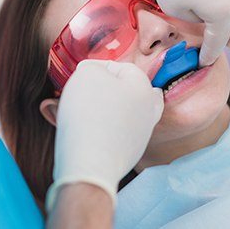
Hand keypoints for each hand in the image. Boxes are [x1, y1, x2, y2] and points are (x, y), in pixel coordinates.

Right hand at [46, 60, 163, 209]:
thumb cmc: (89, 113)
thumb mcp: (87, 75)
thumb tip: (93, 72)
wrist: (90, 163)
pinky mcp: (131, 152)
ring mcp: (142, 133)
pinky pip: (118, 132)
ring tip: (85, 108)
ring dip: (106, 107)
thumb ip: (93, 67)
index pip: (122, 67)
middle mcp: (149, 109)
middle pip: (128, 90)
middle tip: (87, 90)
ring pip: (125, 111)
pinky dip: (106, 126)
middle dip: (108, 87)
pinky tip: (90, 127)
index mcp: (143, 87)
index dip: (98, 67)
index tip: (80, 73)